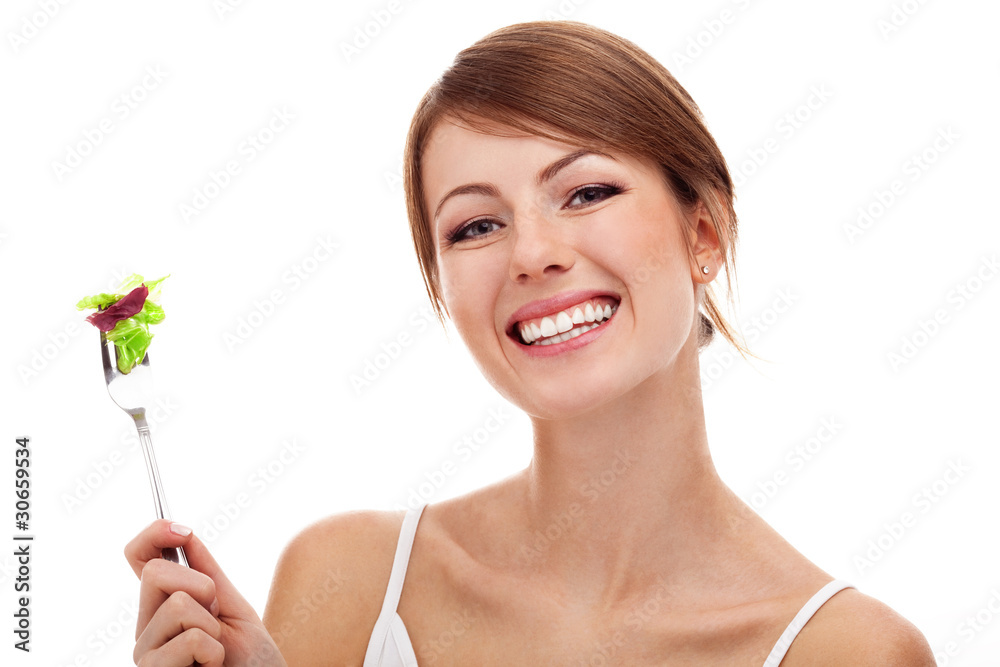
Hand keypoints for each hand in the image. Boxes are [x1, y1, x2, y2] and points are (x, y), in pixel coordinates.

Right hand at [125, 520, 285, 665]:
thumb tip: (185, 533)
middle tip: (217, 619)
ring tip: (216, 653)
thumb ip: (208, 573)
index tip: (182, 530)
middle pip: (154, 573)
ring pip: (178, 606)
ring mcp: (145, 654)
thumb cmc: (250, 660)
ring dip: (212, 627)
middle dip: (200, 585)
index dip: (153, 534)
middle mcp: (146, 628)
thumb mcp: (233, 608)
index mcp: (163, 606)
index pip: (139, 558)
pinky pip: (189, 640)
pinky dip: (213, 652)